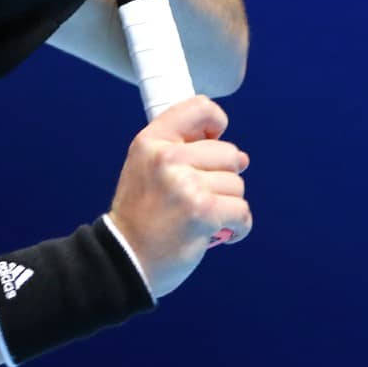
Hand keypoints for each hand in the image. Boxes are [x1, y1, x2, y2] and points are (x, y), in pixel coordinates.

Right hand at [106, 95, 251, 299]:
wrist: (125, 258)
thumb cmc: (140, 215)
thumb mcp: (146, 168)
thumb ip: (183, 151)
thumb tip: (241, 156)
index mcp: (152, 141)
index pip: (200, 108)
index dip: (216, 124)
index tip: (212, 142)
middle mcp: (167, 157)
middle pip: (228, 153)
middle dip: (223, 178)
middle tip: (199, 197)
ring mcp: (185, 184)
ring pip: (237, 185)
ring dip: (228, 206)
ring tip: (203, 217)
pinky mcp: (203, 212)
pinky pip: (242, 211)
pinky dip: (238, 226)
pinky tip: (220, 232)